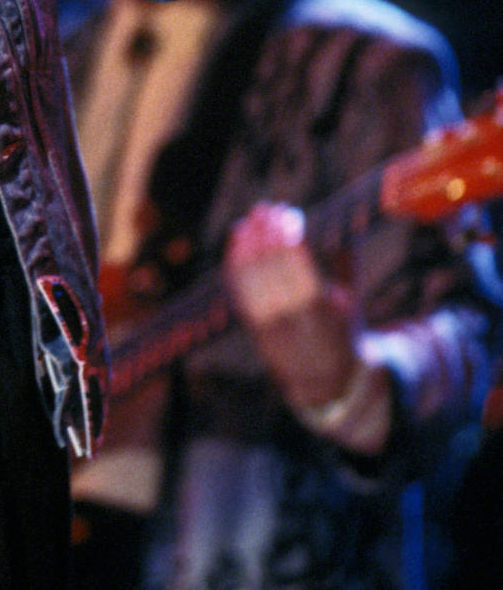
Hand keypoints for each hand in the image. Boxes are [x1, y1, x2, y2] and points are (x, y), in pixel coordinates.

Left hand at [223, 202, 360, 412]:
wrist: (325, 382)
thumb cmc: (343, 331)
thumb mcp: (354, 300)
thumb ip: (347, 260)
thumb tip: (351, 219)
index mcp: (321, 310)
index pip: (298, 265)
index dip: (288, 236)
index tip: (286, 212)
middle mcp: (291, 318)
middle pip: (271, 267)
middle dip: (266, 233)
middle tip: (264, 208)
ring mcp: (268, 324)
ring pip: (250, 278)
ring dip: (246, 244)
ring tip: (248, 219)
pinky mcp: (253, 328)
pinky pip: (238, 291)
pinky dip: (234, 264)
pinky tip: (236, 241)